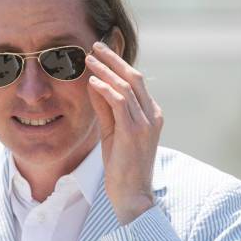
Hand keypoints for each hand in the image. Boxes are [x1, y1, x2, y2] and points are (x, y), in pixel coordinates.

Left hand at [86, 40, 162, 224]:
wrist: (132, 194)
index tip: (100, 53)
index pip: (135, 82)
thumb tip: (94, 83)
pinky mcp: (135, 132)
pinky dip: (106, 90)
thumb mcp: (112, 132)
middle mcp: (152, 115)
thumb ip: (105, 108)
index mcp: (150, 114)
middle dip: (114, 60)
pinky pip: (120, 104)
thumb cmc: (121, 167)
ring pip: (127, 87)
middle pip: (134, 77)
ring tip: (88, 60)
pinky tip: (92, 81)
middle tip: (95, 46)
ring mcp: (146, 123)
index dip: (117, 65)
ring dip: (106, 71)